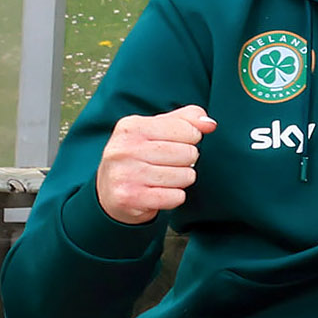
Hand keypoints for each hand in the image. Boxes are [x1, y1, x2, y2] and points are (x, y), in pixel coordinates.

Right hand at [97, 105, 216, 223]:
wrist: (108, 191)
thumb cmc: (138, 156)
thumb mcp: (156, 130)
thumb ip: (186, 120)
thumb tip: (209, 124)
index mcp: (131, 126)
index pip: (187, 129)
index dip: (190, 139)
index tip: (175, 145)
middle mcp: (124, 148)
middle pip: (188, 153)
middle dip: (186, 161)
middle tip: (168, 164)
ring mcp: (125, 174)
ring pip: (185, 176)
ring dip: (181, 180)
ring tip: (162, 179)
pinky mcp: (130, 198)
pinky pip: (176, 197)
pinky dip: (174, 197)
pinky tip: (158, 192)